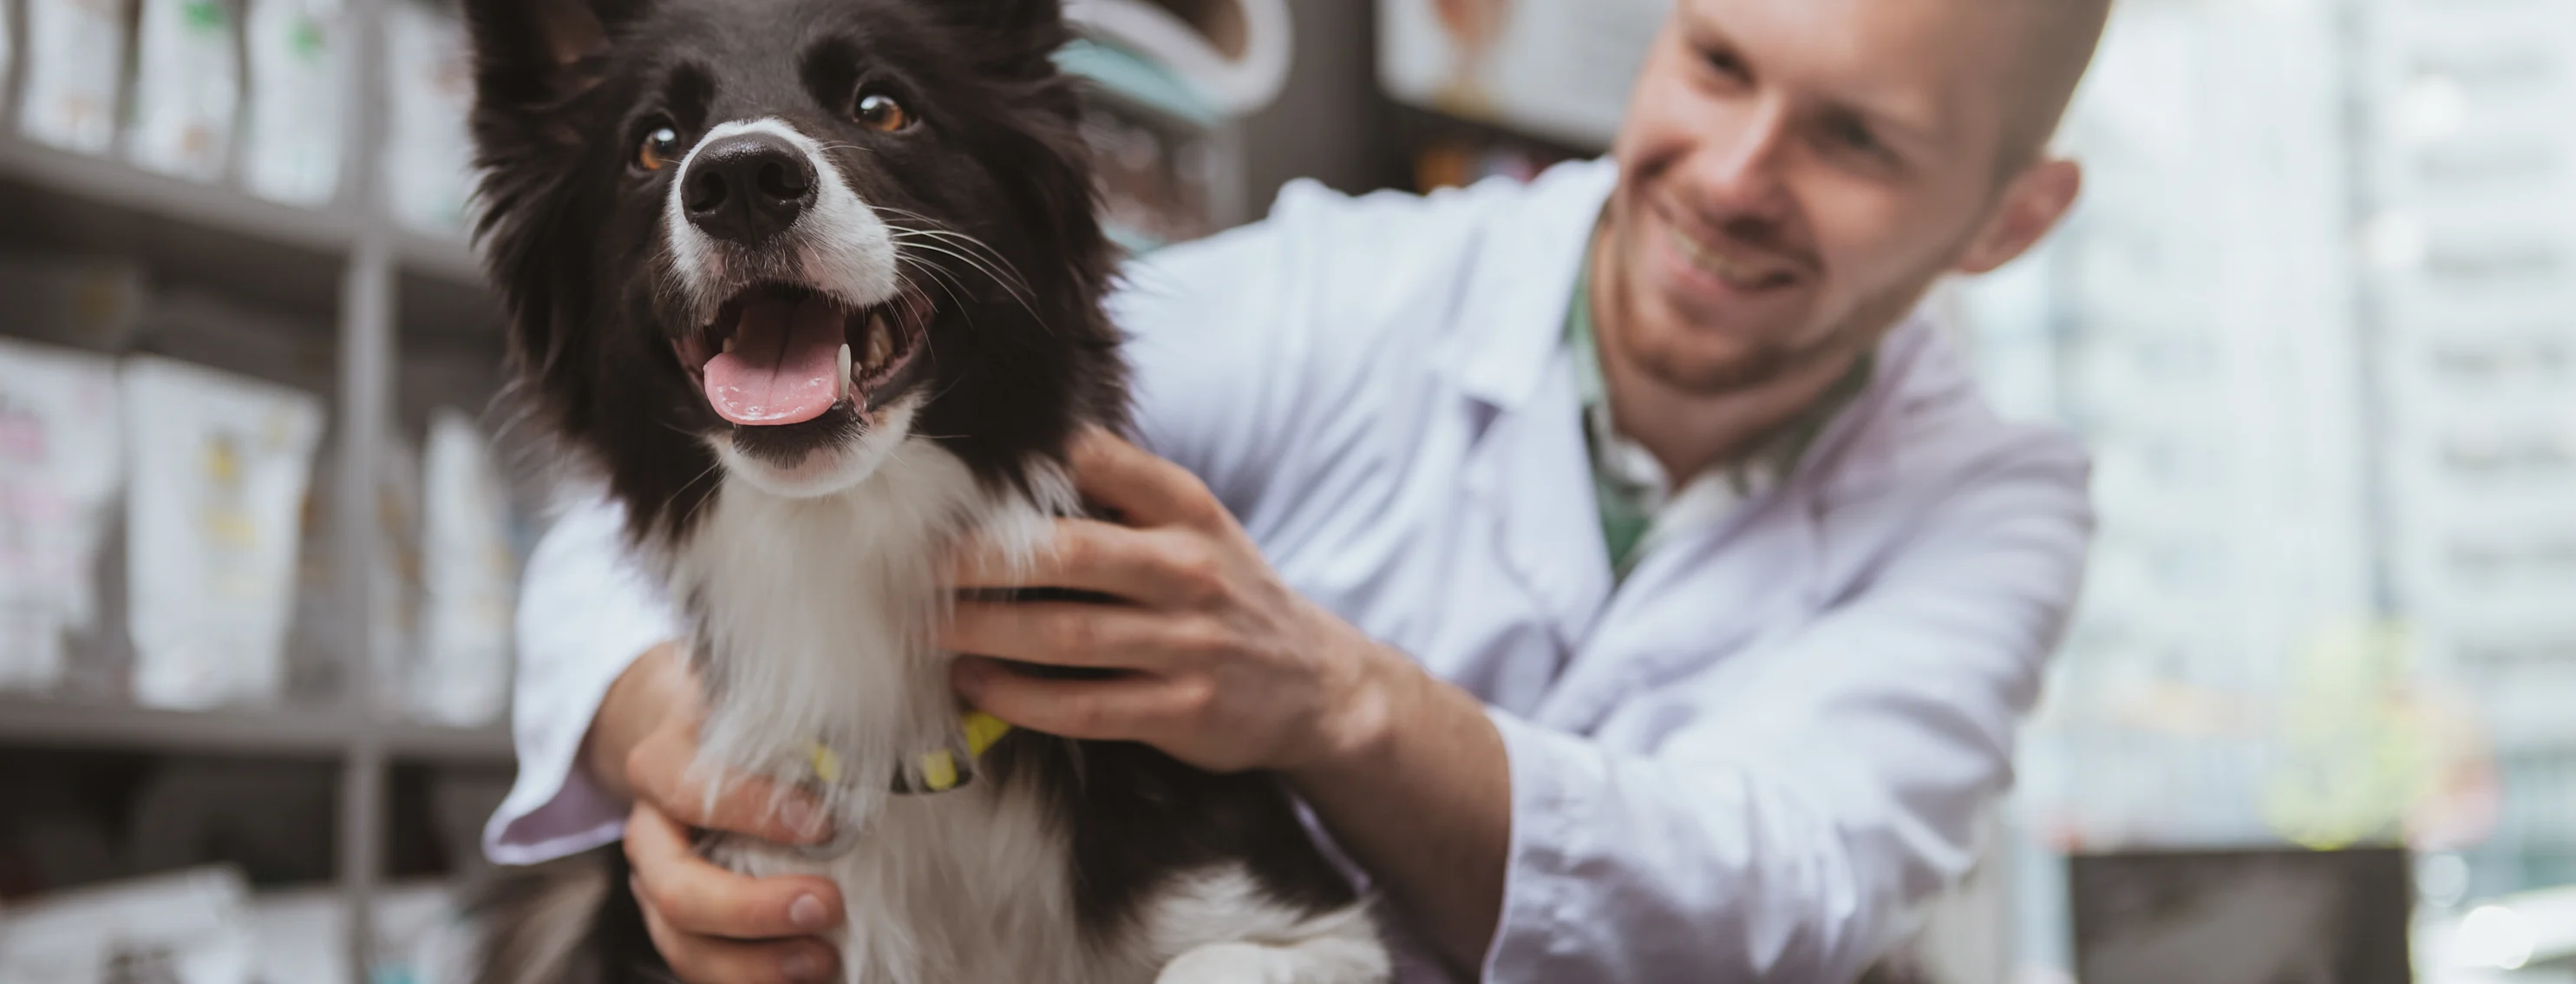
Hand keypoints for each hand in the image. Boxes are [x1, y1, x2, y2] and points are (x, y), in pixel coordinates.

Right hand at [585, 644, 847, 983]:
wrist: (700, 743)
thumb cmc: (749, 726)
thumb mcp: (763, 706)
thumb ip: (798, 720)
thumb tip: (872, 729)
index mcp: (661, 766)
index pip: (689, 788)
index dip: (752, 808)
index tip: (824, 822)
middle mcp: (648, 834)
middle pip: (676, 888)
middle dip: (752, 909)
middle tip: (828, 905)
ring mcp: (657, 887)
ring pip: (682, 943)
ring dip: (753, 965)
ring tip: (822, 961)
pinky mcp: (680, 926)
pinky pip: (704, 964)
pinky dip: (754, 977)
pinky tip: (814, 971)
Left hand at [941, 428, 1397, 775]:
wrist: (1318, 684)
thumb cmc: (1227, 592)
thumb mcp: (1193, 524)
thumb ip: (1118, 490)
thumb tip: (1011, 455)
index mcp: (1185, 508)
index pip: (1096, 463)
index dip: (1019, 465)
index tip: (944, 477)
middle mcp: (1189, 569)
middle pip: (1065, 554)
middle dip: (977, 560)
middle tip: (910, 565)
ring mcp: (1189, 644)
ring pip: (1065, 635)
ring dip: (981, 632)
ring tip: (922, 627)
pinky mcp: (1182, 710)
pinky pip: (1083, 705)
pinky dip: (1018, 697)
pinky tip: (972, 684)